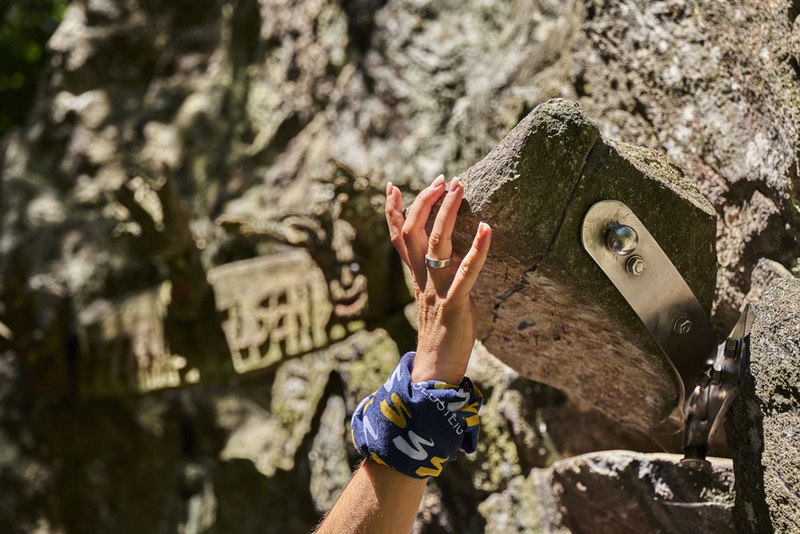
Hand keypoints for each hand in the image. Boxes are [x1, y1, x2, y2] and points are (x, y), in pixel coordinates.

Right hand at [385, 174, 491, 383]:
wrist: (436, 370)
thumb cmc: (443, 334)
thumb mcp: (437, 297)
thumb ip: (441, 276)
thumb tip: (456, 257)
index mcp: (417, 277)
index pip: (399, 238)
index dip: (394, 211)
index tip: (393, 185)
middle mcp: (423, 279)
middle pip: (413, 232)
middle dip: (424, 202)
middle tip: (441, 179)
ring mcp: (436, 290)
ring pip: (435, 244)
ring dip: (446, 213)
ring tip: (458, 188)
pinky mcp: (454, 304)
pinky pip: (465, 273)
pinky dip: (477, 250)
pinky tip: (488, 229)